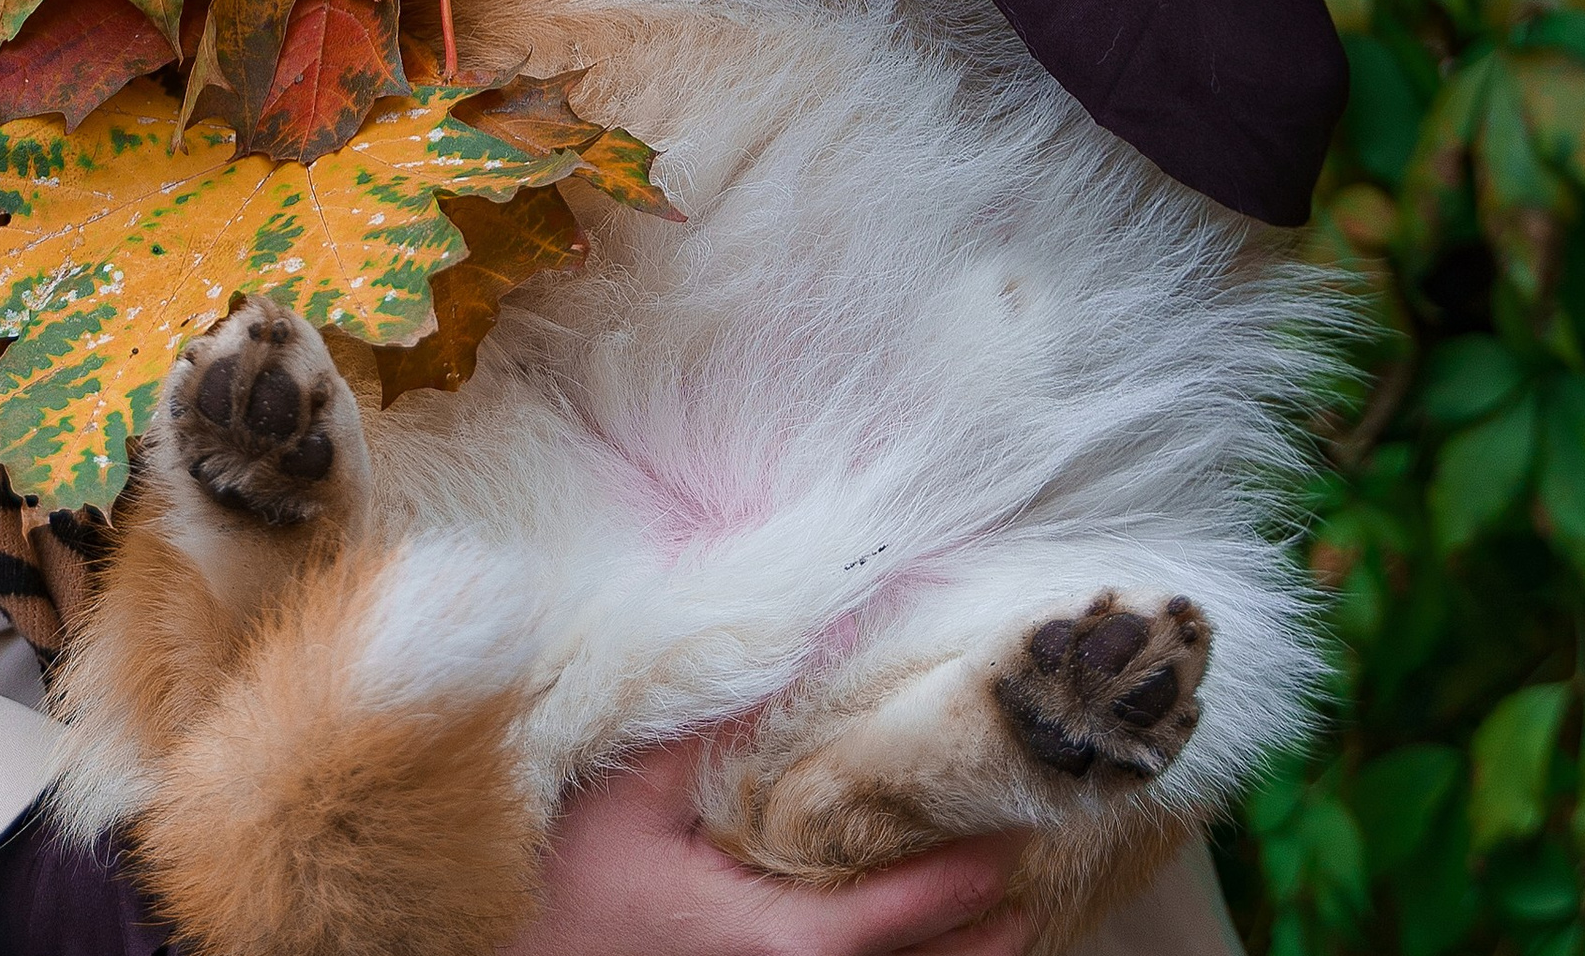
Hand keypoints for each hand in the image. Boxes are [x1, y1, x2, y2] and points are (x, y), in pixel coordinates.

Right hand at [499, 740, 1031, 955]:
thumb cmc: (552, 887)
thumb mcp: (626, 801)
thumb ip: (708, 735)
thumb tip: (783, 656)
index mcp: (777, 946)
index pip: (904, 915)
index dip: (969, 874)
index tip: (1017, 832)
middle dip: (985, 930)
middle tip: (1032, 871)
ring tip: (999, 914)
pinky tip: (903, 941)